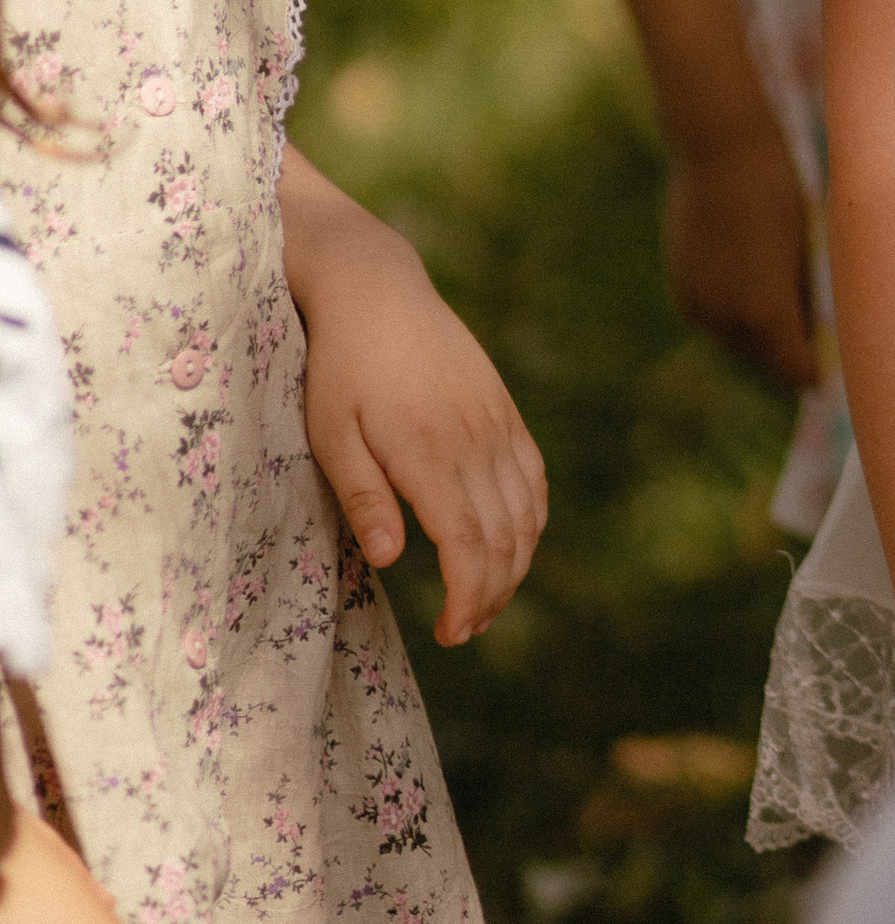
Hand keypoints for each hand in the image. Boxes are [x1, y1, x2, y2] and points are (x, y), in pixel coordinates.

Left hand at [288, 163, 546, 643]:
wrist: (377, 291)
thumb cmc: (339, 367)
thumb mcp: (331, 432)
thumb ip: (363, 496)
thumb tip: (392, 560)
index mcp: (430, 452)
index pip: (468, 545)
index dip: (466, 598)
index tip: (449, 632)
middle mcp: (475, 439)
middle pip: (505, 538)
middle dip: (491, 594)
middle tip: (463, 629)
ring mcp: (496, 421)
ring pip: (527, 512)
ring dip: (515, 565)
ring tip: (486, 600)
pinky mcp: (503, 409)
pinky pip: (533, 476)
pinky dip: (532, 520)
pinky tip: (513, 544)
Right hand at [663, 114, 819, 388]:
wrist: (719, 148)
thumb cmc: (779, 190)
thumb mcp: (805, 247)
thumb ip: (804, 296)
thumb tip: (813, 328)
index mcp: (766, 313)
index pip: (794, 369)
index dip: (814, 370)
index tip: (829, 368)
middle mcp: (726, 318)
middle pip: (761, 356)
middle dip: (783, 351)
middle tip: (810, 340)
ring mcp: (696, 302)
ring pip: (731, 337)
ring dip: (754, 333)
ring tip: (782, 310)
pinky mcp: (678, 282)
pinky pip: (709, 314)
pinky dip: (729, 310)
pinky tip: (748, 283)